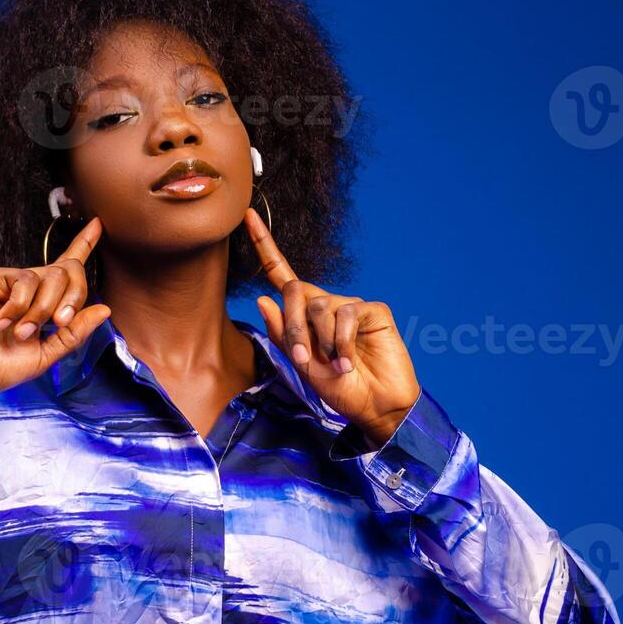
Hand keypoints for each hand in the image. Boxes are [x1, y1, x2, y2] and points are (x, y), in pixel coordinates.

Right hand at [0, 217, 111, 415]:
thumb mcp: (45, 356)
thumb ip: (74, 333)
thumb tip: (104, 309)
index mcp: (43, 305)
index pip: (67, 270)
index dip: (83, 245)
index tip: (97, 223)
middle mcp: (29, 289)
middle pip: (69, 271)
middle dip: (72, 298)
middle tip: (57, 324)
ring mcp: (10, 281)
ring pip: (51, 276)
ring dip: (42, 309)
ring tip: (21, 333)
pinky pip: (25, 281)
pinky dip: (20, 306)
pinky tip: (2, 322)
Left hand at [245, 207, 421, 443]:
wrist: (374, 407)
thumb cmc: (339, 389)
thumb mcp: (302, 366)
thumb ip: (282, 334)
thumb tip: (263, 299)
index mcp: (304, 316)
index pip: (281, 275)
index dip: (264, 246)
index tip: (248, 216)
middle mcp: (326, 305)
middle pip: (295, 289)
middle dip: (291, 324)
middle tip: (302, 356)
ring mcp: (350, 306)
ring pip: (319, 305)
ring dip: (320, 341)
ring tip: (334, 365)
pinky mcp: (373, 311)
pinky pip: (346, 314)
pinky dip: (341, 342)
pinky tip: (348, 362)